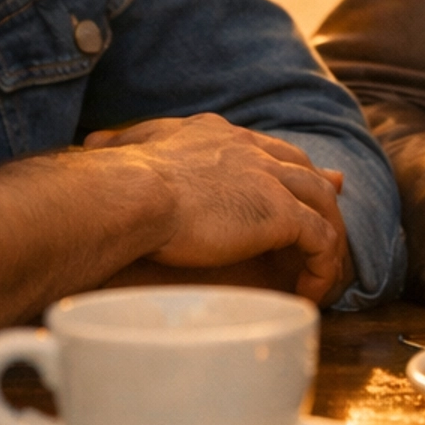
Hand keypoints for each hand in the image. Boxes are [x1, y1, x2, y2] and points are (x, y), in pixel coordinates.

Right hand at [82, 115, 351, 304]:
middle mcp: (249, 150)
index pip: (262, 146)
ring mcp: (268, 179)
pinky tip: (312, 290)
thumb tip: (92, 142)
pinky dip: (323, 263)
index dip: (281, 163)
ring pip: (320, 201)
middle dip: (318, 186)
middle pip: (300, 167)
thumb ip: (123, 144)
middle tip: (332, 202)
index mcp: (216, 134)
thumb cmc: (119, 181)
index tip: (292, 175)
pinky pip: (320, 239)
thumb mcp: (126, 151)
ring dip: (327, 232)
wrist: (134, 192)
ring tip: (320, 266)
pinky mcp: (279, 212)